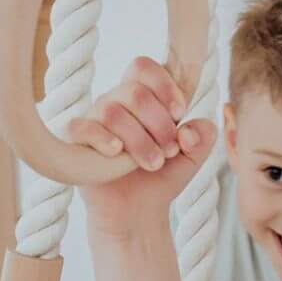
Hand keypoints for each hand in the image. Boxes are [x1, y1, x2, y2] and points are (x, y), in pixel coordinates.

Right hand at [70, 56, 215, 239]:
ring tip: (154, 164)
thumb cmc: (161, 177)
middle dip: (159, 122)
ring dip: (140, 140)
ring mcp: (94, 120)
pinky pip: (81, 127)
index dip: (164, 85)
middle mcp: (115, 102)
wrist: (139, 212)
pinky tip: (117, 153)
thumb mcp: (192, 156)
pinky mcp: (78, 142)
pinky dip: (102, 138)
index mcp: (140, 97)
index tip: (180, 113)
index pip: (144, 68)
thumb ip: (203, 136)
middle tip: (170, 150)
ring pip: (112, 112)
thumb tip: (190, 129)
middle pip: (134, 91)